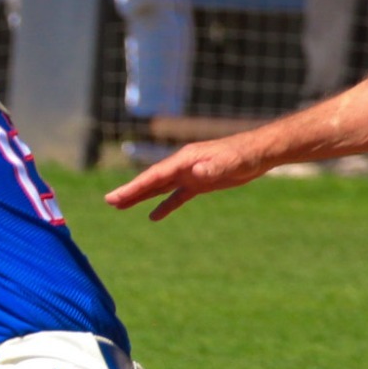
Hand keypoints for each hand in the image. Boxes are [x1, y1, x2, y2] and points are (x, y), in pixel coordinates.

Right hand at [104, 139, 268, 220]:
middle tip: (109, 202)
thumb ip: (211, 169)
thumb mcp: (228, 163)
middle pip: (151, 181)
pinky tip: (154, 216)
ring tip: (120, 206)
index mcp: (184, 160)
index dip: (134, 187)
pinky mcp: (199, 183)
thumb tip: (196, 174)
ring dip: (141, 197)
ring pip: (159, 188)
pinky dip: (164, 205)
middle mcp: (182, 166)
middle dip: (130, 192)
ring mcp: (189, 174)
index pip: (154, 176)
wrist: (258, 153)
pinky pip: (176, 196)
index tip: (116, 197)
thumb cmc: (243, 155)